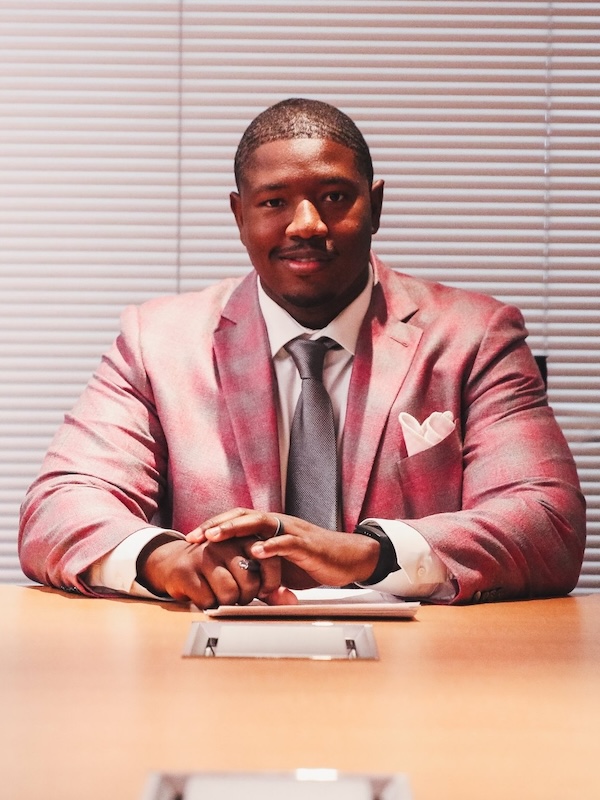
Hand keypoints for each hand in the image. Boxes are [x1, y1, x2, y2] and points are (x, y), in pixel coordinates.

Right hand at [136, 534, 280, 609]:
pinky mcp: (186, 572)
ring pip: (229, 593)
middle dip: (247, 596)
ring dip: (227, 603)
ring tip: (221, 595)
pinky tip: (204, 595)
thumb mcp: (241, 571)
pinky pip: (208, 601)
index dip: (270, 583)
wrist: (173, 562)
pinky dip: (209, 605)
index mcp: (242, 539)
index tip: (263, 590)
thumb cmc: (215, 568)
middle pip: (249, 582)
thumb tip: (290, 601)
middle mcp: (224, 544)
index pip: (269, 562)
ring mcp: (204, 556)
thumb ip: (267, 585)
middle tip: (238, 595)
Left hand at [186, 508, 379, 589]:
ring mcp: (292, 531)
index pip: (237, 520)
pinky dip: (270, 546)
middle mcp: (278, 523)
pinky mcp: (307, 544)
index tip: (191, 538)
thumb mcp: (280, 565)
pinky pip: (286, 542)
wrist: (348, 559)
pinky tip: (255, 552)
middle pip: (242, 516)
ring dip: (235, 529)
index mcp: (270, 527)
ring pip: (260, 523)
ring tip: (214, 537)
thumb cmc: (314, 561)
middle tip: (194, 537)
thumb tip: (236, 581)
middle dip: (216, 525)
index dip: (214, 526)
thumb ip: (260, 568)